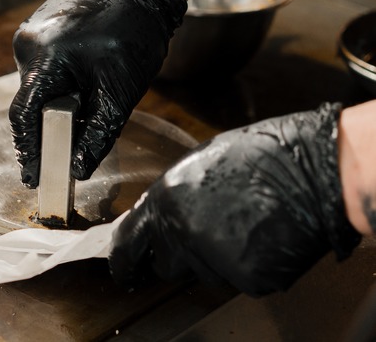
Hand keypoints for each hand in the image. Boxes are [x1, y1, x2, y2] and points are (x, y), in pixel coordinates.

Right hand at [9, 0, 185, 187]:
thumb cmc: (132, 32)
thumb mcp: (119, 91)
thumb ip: (97, 134)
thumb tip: (80, 168)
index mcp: (43, 59)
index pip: (24, 117)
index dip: (28, 151)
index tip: (33, 177)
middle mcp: (27, 45)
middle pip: (28, 102)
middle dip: (48, 126)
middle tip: (70, 147)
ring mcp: (29, 34)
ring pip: (36, 85)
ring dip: (55, 103)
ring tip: (87, 104)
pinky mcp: (38, 29)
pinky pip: (41, 68)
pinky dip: (57, 84)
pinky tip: (82, 83)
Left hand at [108, 103, 361, 296]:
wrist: (314, 170)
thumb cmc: (263, 156)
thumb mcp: (199, 163)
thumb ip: (171, 196)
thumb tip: (158, 217)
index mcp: (164, 199)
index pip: (127, 245)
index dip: (124, 262)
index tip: (125, 271)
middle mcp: (182, 232)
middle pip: (166, 264)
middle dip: (180, 256)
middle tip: (208, 236)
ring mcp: (213, 258)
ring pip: (203, 273)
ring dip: (218, 259)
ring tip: (245, 225)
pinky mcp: (246, 278)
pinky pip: (239, 280)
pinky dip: (250, 266)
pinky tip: (263, 238)